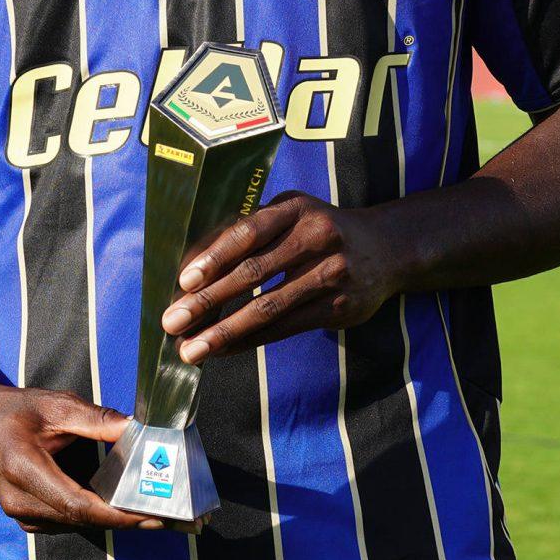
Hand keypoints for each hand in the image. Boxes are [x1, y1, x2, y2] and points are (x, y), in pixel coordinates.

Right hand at [0, 383, 161, 535]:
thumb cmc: (14, 412)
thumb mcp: (54, 404)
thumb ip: (94, 419)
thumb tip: (134, 429)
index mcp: (21, 467)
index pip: (75, 503)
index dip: (114, 513)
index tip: (148, 513)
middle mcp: (18, 499)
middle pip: (80, 518)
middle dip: (124, 519)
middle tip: (165, 516)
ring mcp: (20, 514)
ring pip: (76, 524)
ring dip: (114, 521)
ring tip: (153, 514)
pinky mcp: (28, 519)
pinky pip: (68, 522)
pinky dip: (97, 516)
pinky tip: (123, 508)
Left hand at [160, 191, 403, 361]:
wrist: (388, 249)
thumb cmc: (322, 230)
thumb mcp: (293, 214)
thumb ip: (253, 231)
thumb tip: (194, 265)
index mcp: (296, 209)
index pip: (249, 232)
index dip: (215, 257)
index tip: (184, 281)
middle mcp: (315, 238)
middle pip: (252, 273)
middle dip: (207, 301)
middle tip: (171, 322)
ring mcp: (330, 274)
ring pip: (267, 308)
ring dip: (224, 332)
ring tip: (191, 349)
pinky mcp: (338, 307)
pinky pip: (285, 328)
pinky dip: (249, 340)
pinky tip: (223, 350)